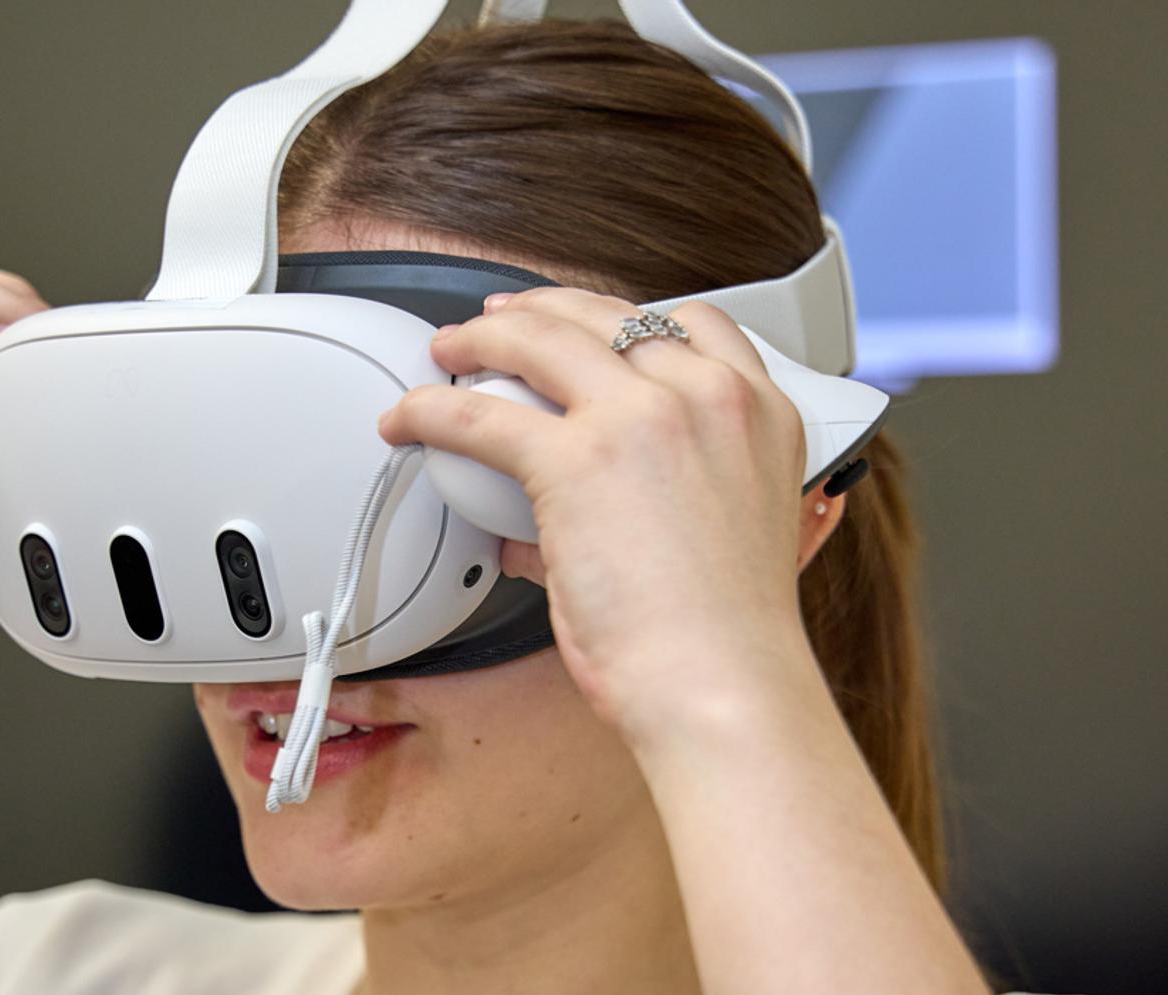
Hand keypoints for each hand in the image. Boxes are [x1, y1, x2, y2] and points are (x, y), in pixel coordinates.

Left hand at [377, 288, 817, 738]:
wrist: (724, 682)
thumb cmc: (728, 634)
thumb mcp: (729, 531)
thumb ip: (665, 499)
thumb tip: (554, 522)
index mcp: (758, 412)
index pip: (694, 322)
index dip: (625, 316)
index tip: (587, 324)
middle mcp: (705, 396)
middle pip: (606, 314)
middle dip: (542, 310)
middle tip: (500, 324)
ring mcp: (642, 416)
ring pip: (541, 339)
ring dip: (482, 336)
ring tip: (448, 349)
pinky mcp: (576, 458)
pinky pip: (478, 415)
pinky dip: (430, 409)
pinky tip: (409, 418)